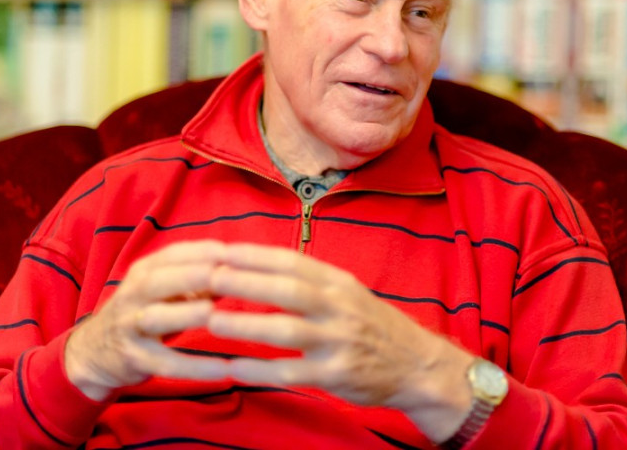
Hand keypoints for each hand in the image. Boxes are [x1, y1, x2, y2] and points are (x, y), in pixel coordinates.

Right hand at [64, 241, 237, 400]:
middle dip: (188, 275)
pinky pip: (166, 363)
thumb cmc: (144, 311)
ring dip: (184, 313)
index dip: (201, 251)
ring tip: (211, 311)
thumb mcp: (164, 290)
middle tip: (219, 273)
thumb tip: (241, 269)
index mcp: (143, 272)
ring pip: (156, 318)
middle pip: (157, 281)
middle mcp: (132, 295)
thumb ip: (200, 281)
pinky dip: (194, 367)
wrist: (94, 352)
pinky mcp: (136, 359)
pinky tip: (222, 370)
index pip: (171, 255)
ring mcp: (130, 327)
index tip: (234, 251)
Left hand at [205, 243, 474, 442]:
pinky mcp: (336, 375)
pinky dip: (258, 369)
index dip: (255, 255)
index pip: (292, 261)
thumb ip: (311, 282)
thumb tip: (260, 265)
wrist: (418, 365)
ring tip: (211, 320)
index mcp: (339, 283)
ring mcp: (338, 342)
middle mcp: (339, 307)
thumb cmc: (373, 326)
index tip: (222, 250)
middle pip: (287, 289)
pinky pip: (290, 372)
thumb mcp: (348, 293)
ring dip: (246, 324)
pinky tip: (231, 367)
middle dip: (245, 282)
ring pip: (286, 330)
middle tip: (208, 277)